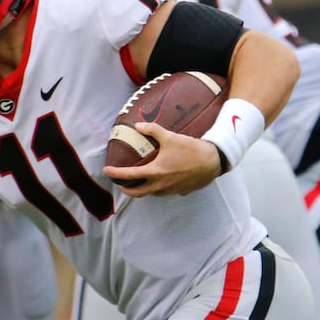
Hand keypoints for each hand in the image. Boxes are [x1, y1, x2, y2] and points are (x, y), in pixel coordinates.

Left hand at [103, 122, 221, 197]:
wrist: (213, 161)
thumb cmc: (191, 149)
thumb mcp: (170, 137)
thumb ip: (152, 130)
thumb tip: (138, 125)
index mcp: (155, 172)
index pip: (129, 176)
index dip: (115, 174)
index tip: (106, 172)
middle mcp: (160, 185)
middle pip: (138, 193)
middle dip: (127, 189)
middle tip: (122, 184)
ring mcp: (171, 191)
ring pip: (152, 193)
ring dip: (144, 189)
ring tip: (141, 181)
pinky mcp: (181, 192)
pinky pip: (166, 192)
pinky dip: (160, 188)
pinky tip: (164, 180)